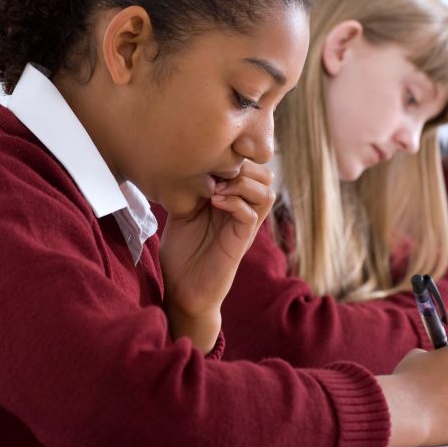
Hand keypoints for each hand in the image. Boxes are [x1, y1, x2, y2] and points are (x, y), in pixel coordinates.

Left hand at [159, 162, 274, 352]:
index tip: (209, 157)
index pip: (251, 167)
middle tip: (217, 170)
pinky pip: (252, 215)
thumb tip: (189, 162)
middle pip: (265, 175)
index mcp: (232, 200)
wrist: (181, 290)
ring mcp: (244, 227)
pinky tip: (215, 202)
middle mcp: (242, 211)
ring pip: (266, 192)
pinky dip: (236, 203)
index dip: (237, 156)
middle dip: (244, 165)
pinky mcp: (240, 243)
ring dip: (242, 183)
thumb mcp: (183, 211)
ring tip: (216, 187)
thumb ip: (192, 188)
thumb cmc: (181, 252)